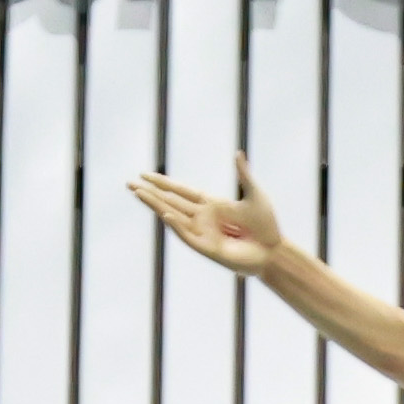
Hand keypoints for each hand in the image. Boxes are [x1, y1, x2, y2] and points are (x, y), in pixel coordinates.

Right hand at [130, 155, 293, 275]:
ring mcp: (203, 233)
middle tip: (129, 183)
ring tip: (138, 193)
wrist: (274, 250)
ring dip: (156, 205)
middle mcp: (202, 218)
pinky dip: (176, 224)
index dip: (163, 183)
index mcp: (210, 205)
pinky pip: (187, 235)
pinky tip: (164, 213)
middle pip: (170, 202)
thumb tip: (238, 153)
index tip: (144, 175)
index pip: (181, 191)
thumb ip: (243, 174)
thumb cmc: (266, 225)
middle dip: (150, 193)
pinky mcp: (207, 248)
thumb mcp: (254, 194)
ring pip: (173, 216)